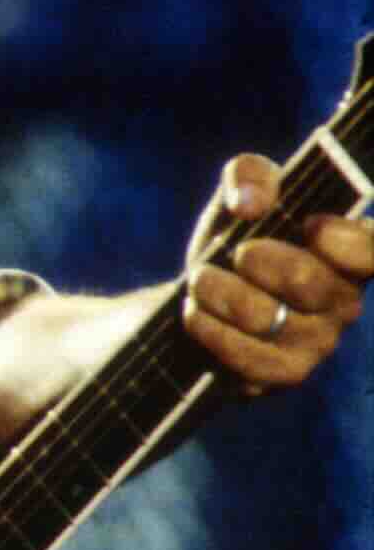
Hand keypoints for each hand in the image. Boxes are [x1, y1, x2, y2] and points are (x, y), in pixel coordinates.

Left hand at [182, 153, 370, 392]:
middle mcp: (346, 300)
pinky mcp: (283, 374)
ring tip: (200, 281)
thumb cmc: (234, 241)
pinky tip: (196, 313)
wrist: (196, 299)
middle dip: (253, 261)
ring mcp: (318, 342)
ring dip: (217, 292)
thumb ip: (250, 175)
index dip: (345, 241)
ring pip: (264, 318)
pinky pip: (245, 356)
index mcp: (353, 253)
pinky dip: (209, 328)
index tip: (310, 224)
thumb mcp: (240, 197)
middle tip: (233, 254)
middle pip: (306, 283)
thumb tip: (251, 201)